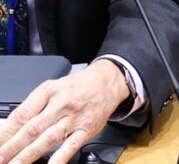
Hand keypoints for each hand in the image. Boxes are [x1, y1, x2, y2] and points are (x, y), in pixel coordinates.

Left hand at [0, 60, 129, 163]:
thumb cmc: (77, 87)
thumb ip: (33, 106)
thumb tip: (10, 127)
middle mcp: (61, 105)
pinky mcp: (87, 129)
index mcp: (48, 92)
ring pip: (48, 138)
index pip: (22, 114)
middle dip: (12, 146)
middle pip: (32, 128)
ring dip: (29, 154)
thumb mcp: (52, 88)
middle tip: (0, 158)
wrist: (107, 82)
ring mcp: (75, 118)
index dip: (5, 132)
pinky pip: (71, 146)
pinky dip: (60, 158)